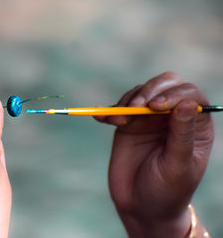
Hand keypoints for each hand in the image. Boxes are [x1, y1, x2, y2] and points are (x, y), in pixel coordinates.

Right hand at [95, 72, 213, 237]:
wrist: (141, 208)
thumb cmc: (168, 190)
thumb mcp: (178, 165)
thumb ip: (182, 134)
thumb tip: (188, 102)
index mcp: (194, 125)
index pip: (189, 95)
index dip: (173, 94)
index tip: (156, 107)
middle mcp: (172, 117)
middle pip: (164, 85)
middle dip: (149, 90)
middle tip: (135, 108)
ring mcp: (148, 119)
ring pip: (139, 92)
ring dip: (126, 101)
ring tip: (118, 122)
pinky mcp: (127, 126)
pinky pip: (117, 109)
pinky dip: (107, 110)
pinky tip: (100, 117)